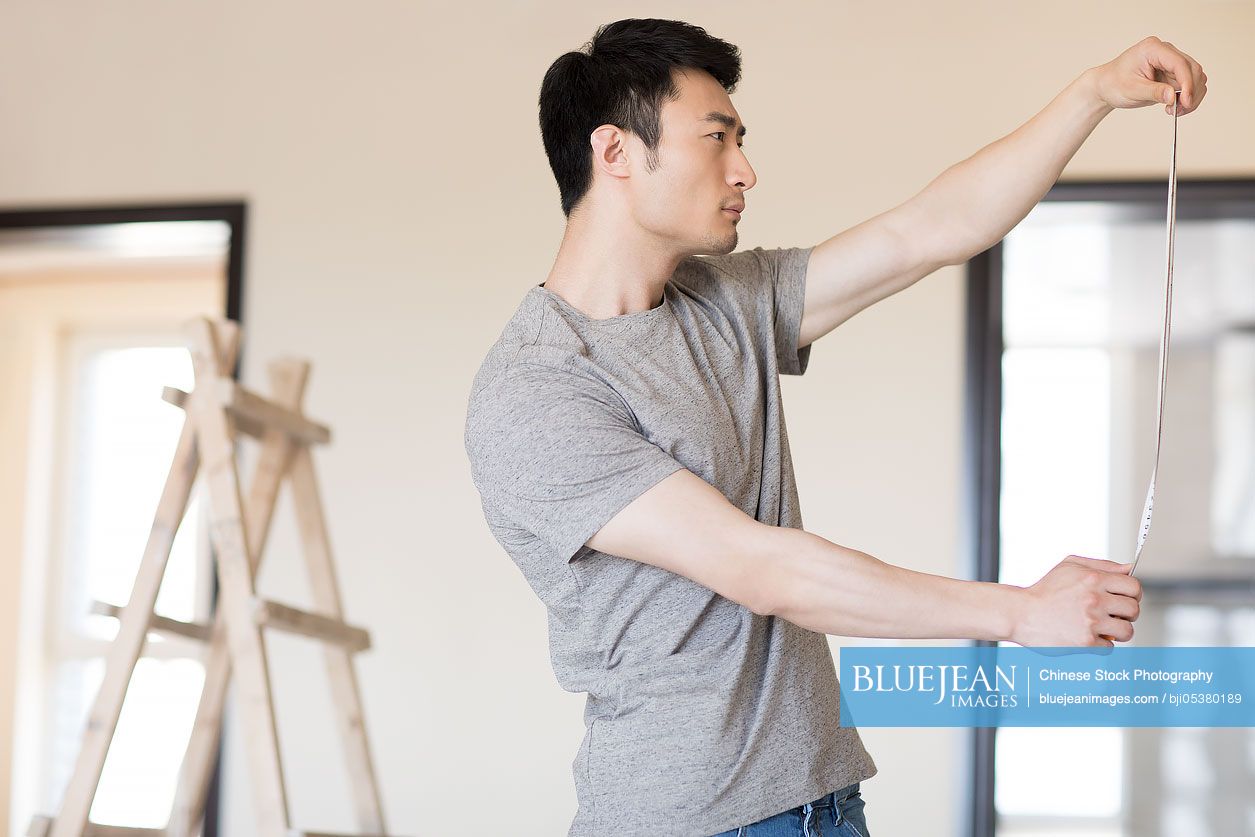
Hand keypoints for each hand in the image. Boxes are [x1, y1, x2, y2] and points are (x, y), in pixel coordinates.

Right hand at [1010, 555, 1142, 647]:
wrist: (1020, 613)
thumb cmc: (1044, 591)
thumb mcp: (1069, 567)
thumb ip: (1102, 565)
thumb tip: (1129, 568)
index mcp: (1093, 579)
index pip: (1134, 587)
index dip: (1133, 594)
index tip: (1125, 598)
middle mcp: (1094, 599)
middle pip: (1134, 609)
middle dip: (1126, 613)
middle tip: (1114, 614)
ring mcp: (1091, 622)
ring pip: (1126, 631)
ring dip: (1118, 631)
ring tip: (1104, 627)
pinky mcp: (1085, 642)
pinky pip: (1109, 647)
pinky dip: (1100, 644)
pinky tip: (1088, 636)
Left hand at [1091, 36, 1207, 115]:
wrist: (1106, 86)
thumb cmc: (1114, 84)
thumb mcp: (1132, 90)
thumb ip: (1154, 92)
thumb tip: (1174, 97)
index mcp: (1153, 49)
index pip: (1179, 64)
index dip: (1187, 83)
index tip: (1185, 102)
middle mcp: (1165, 51)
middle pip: (1193, 69)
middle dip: (1191, 92)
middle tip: (1178, 111)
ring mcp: (1170, 61)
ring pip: (1195, 77)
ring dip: (1191, 96)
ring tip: (1173, 111)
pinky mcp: (1172, 72)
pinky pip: (1190, 84)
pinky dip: (1187, 97)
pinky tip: (1173, 107)